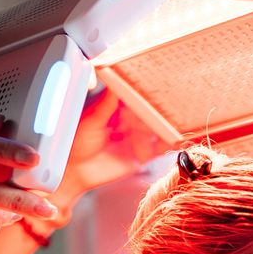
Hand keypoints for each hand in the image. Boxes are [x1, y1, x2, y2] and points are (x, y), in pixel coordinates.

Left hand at [53, 83, 171, 200]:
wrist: (76, 172)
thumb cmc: (75, 144)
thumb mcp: (91, 121)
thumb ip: (106, 104)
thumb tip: (115, 84)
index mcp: (116, 107)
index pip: (135, 94)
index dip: (144, 88)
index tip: (154, 80)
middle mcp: (129, 120)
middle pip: (149, 110)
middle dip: (158, 105)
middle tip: (168, 98)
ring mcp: (137, 136)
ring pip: (157, 127)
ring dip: (166, 121)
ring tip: (176, 115)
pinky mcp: (143, 154)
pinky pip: (159, 148)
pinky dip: (168, 142)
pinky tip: (175, 137)